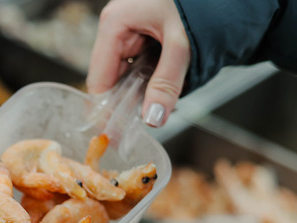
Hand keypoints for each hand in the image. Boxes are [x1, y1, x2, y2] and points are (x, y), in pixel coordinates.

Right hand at [86, 0, 189, 127]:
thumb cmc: (197, 4)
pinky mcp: (138, 36)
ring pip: (123, 76)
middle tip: (148, 120)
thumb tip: (153, 119)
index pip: (98, 80)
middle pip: (109, 80)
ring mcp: (125, 32)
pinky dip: (149, 80)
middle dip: (128, 101)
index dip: (106, 110)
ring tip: (163, 99)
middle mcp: (113, 28)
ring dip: (141, 91)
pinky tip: (165, 84)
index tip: (115, 136)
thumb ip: (167, 83)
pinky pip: (136, 67)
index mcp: (113, 24)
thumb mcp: (182, 45)